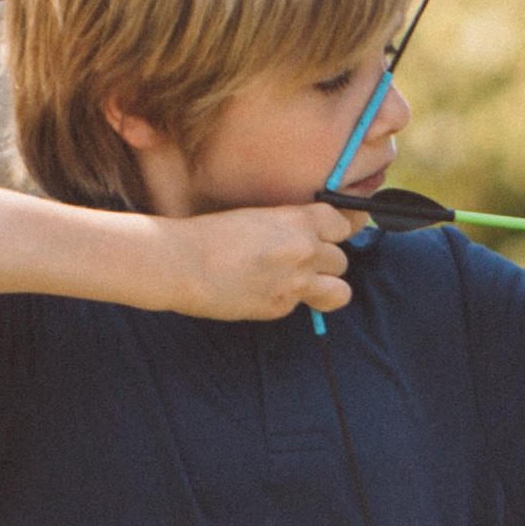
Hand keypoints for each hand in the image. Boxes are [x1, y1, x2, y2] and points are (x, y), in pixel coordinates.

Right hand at [156, 201, 358, 323]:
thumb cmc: (210, 236)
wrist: (182, 263)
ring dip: (324, 288)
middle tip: (300, 263)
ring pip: (340, 290)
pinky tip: (261, 293)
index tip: (328, 236)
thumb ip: (288, 227)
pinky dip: (287, 302)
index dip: (336, 232)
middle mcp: (304, 249)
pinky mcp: (281, 307)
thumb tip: (306, 240)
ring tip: (300, 284)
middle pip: (342, 259)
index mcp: (298, 220)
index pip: (343, 224)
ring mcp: (296, 281)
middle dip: (325, 263)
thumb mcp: (257, 218)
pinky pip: (300, 307)